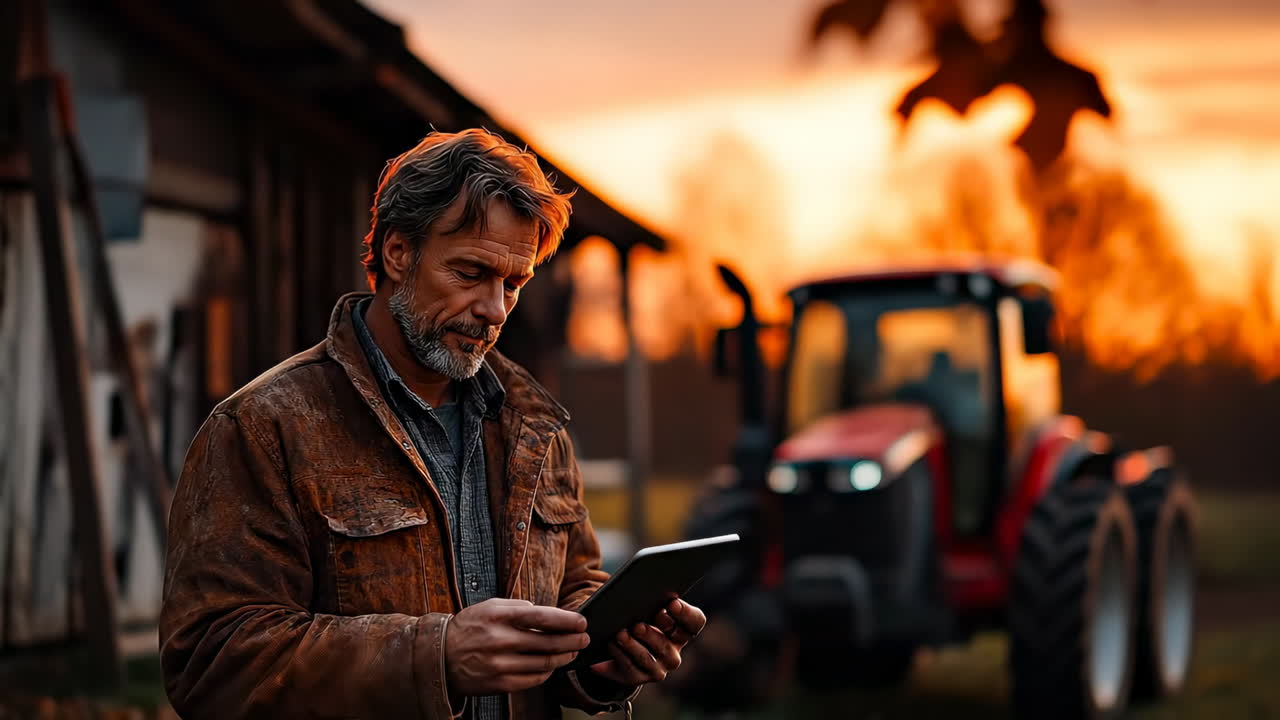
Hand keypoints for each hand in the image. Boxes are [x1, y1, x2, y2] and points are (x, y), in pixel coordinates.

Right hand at [445, 598, 589, 696]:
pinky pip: (533, 680)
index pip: (542, 617)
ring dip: (563, 658)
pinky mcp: (499, 683)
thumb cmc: (468, 628)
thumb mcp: (489, 607)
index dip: (567, 620)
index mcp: (500, 617)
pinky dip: (547, 673)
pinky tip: (552, 666)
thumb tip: (543, 611)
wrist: (440, 656)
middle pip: (548, 642)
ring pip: (544, 663)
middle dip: (572, 641)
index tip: (582, 622)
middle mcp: (501, 640)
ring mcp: (500, 664)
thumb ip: (517, 606)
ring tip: (572, 652)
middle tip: (584, 639)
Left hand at [588, 598, 706, 685]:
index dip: (685, 614)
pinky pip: (629, 669)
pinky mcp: (639, 677)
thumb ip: (649, 600)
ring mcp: (658, 668)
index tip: (672, 603)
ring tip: (620, 635)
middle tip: (637, 625)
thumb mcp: (647, 609)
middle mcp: (673, 653)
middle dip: (650, 635)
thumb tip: (639, 587)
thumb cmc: (640, 618)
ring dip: (632, 647)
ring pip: (646, 659)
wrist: (625, 648)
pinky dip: (619, 656)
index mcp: (682, 632)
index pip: (694, 622)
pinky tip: (611, 646)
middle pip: (665, 645)